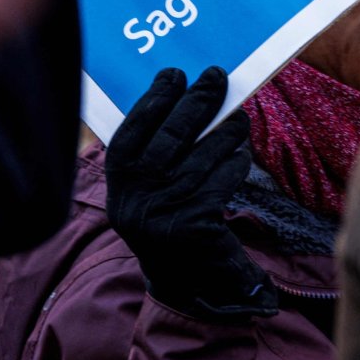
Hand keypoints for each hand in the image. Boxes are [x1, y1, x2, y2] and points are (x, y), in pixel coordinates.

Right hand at [106, 67, 275, 320]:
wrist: (188, 286)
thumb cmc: (171, 223)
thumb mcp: (150, 193)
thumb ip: (157, 154)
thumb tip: (184, 96)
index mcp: (119, 189)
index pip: (130, 135)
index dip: (152, 100)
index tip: (174, 74)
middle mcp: (135, 202)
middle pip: (169, 138)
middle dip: (196, 101)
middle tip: (216, 76)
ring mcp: (164, 215)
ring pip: (201, 156)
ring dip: (225, 129)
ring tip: (239, 116)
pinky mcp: (195, 226)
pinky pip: (220, 180)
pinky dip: (234, 162)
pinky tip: (240, 154)